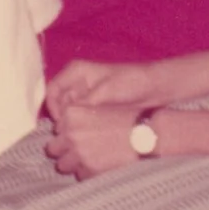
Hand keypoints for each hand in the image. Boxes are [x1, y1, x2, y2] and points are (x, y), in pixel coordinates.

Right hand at [45, 58, 164, 126]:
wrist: (156, 87)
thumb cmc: (131, 82)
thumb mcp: (107, 91)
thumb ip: (86, 104)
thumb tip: (68, 120)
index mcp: (76, 71)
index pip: (52, 90)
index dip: (52, 108)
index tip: (61, 124)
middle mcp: (77, 82)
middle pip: (58, 103)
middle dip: (62, 119)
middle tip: (70, 135)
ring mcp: (86, 94)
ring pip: (69, 113)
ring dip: (72, 125)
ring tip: (79, 138)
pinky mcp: (96, 106)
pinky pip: (81, 117)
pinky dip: (82, 126)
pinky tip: (88, 136)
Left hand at [45, 102, 144, 179]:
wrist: (147, 138)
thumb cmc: (127, 121)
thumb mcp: (99, 109)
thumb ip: (78, 118)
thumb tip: (63, 130)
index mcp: (71, 114)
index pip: (56, 130)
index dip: (67, 135)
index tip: (77, 138)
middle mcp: (71, 134)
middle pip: (53, 149)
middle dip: (65, 151)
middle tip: (80, 152)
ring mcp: (78, 154)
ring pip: (63, 166)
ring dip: (75, 164)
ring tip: (92, 161)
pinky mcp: (88, 171)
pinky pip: (80, 176)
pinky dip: (88, 174)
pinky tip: (101, 167)